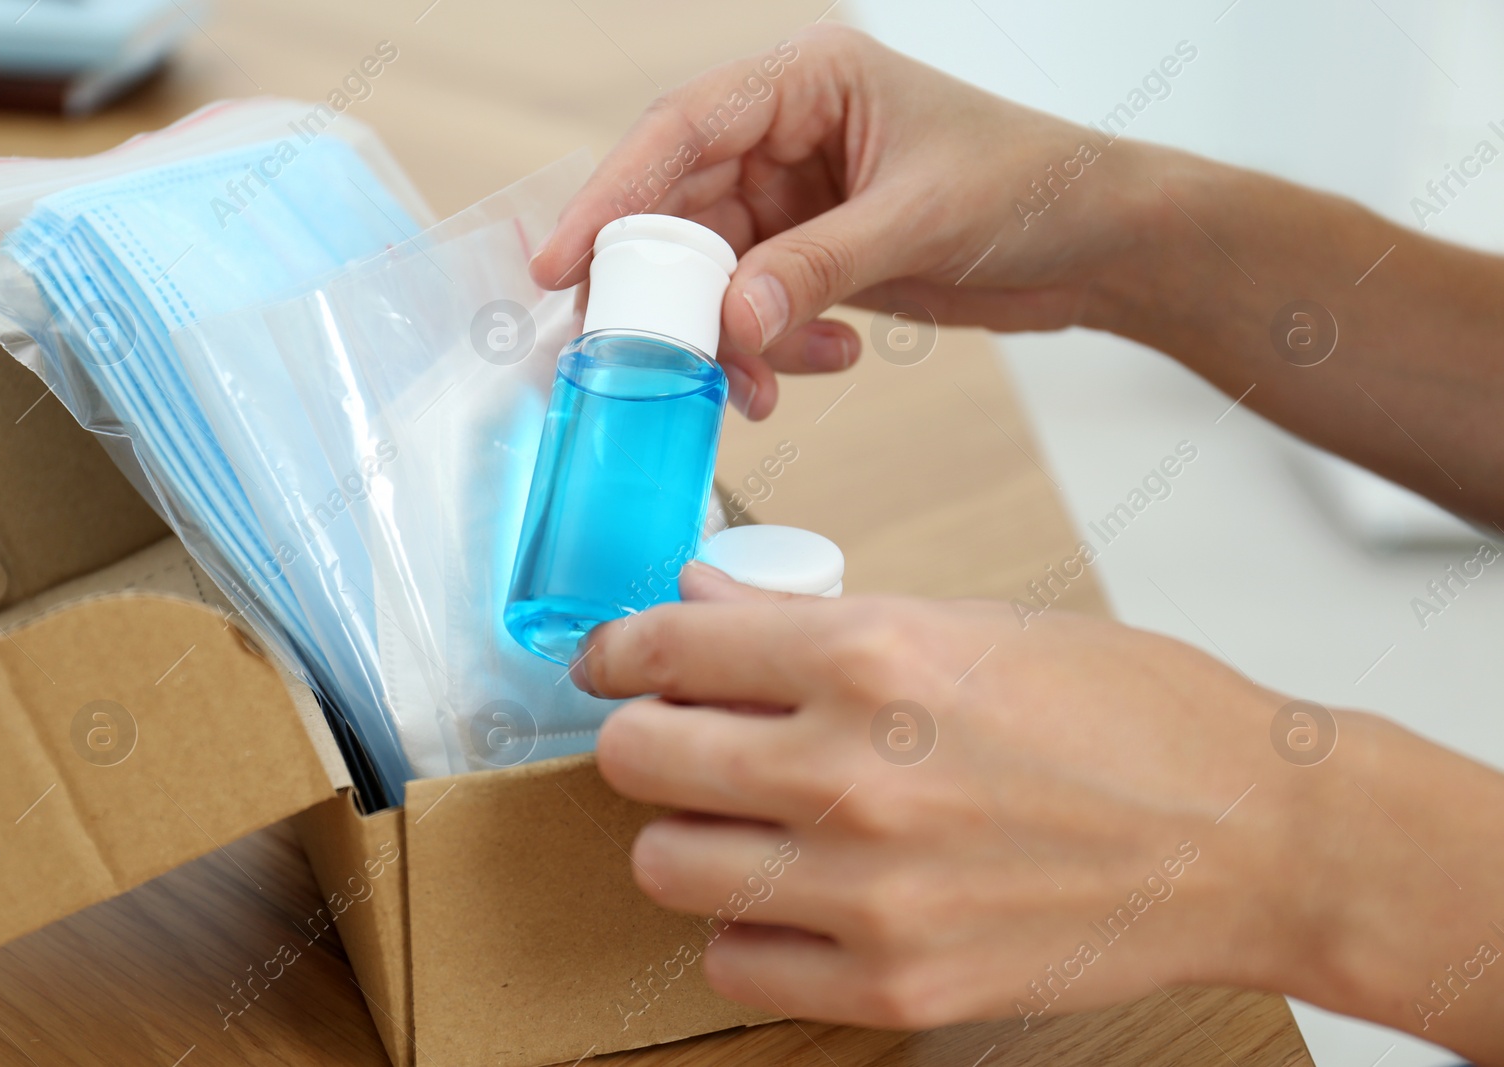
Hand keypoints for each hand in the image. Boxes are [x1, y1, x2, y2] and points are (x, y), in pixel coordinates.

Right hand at [529, 24, 1156, 418]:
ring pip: (712, 273)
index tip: (562, 265)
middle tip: (647, 359)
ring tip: (755, 387)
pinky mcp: (812, 257)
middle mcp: (787, 134)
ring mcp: (796, 200)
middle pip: (680, 210)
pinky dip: (768, 348)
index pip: (682, 129)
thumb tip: (729, 322)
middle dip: (667, 292)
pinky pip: (755, 308)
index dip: (613, 195)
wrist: (1101, 241)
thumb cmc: (1033, 185)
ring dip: (723, 338)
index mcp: (808, 81)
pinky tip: (824, 358)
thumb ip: (817, 268)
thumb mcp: (920, 218)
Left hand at [575, 565, 1503, 1060]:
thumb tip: (699, 607)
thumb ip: (814, 621)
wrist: (1251, 839)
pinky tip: (797, 897)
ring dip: (689, 836)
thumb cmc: (1131, 715)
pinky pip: (735, 963)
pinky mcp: (896, 987)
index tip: (615, 665)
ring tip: (745, 820)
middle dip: (645, 739)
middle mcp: (854, 771)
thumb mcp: (972, 624)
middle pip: (637, 760)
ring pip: (665, 866)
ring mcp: (869, 891)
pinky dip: (747, 928)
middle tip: (682, 738)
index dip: (619, 651)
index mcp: (873, 654)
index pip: (664, 647)